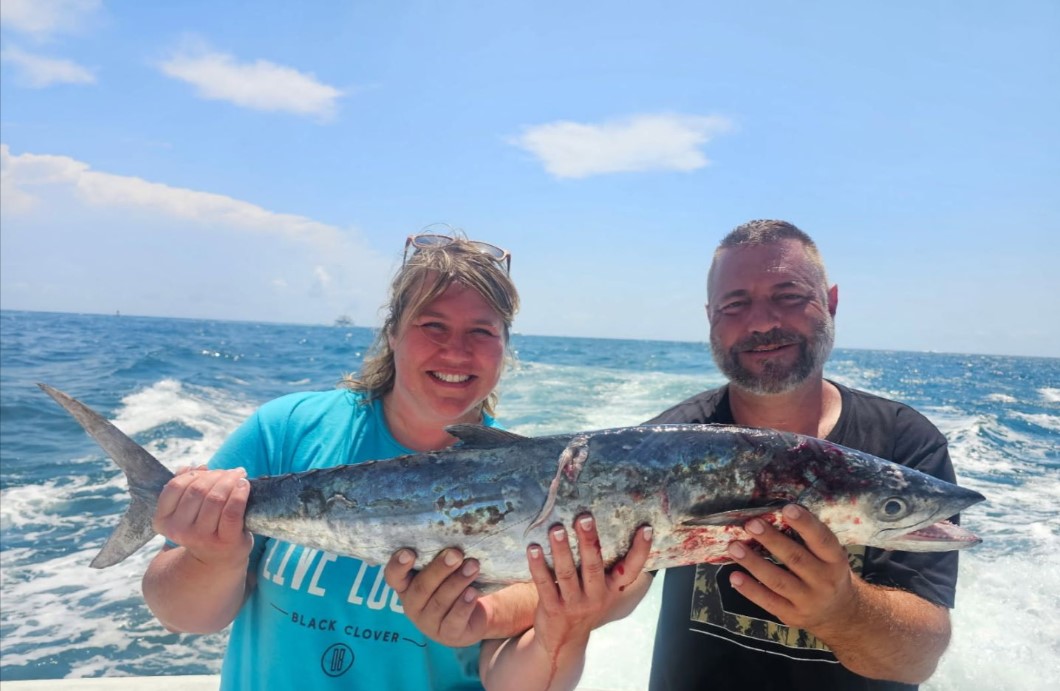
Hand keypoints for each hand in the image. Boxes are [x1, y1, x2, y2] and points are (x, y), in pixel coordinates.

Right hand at [153, 467, 253, 569]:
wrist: (216, 560)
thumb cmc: (201, 526)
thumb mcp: (185, 510)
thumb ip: (185, 486)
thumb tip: (197, 467)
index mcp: (164, 521)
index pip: (175, 487)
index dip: (193, 474)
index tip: (207, 470)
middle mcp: (179, 531)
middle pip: (198, 490)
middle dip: (216, 475)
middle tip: (229, 473)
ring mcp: (202, 538)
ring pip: (215, 498)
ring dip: (229, 480)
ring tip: (237, 476)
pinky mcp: (225, 541)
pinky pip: (232, 511)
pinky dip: (240, 493)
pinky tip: (244, 485)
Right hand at [384, 547, 490, 646]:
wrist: (472, 616)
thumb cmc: (451, 585)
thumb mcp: (442, 572)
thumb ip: (440, 557)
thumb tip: (452, 536)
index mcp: (406, 586)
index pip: (394, 576)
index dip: (398, 565)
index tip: (408, 552)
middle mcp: (413, 605)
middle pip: (422, 587)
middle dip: (439, 569)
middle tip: (456, 554)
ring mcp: (428, 623)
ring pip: (440, 601)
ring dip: (457, 582)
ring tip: (473, 566)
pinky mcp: (448, 634)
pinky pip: (454, 619)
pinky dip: (464, 604)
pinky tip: (473, 592)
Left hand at [528, 515, 652, 656]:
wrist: (562, 641)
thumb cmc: (584, 603)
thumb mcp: (602, 591)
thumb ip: (606, 567)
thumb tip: (608, 525)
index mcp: (612, 589)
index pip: (631, 570)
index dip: (640, 550)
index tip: (646, 528)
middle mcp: (596, 597)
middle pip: (593, 566)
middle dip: (589, 541)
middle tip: (584, 518)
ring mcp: (574, 604)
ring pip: (567, 574)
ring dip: (561, 550)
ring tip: (556, 529)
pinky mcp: (552, 609)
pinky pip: (544, 584)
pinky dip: (538, 566)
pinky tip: (533, 548)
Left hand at [726, 503, 856, 633]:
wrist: (839, 614)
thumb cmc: (827, 573)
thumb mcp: (828, 556)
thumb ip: (808, 539)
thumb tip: (773, 514)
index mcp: (835, 560)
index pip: (822, 540)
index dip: (806, 524)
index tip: (787, 508)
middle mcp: (824, 581)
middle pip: (795, 559)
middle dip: (772, 540)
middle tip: (751, 524)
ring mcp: (807, 600)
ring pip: (778, 580)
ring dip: (753, 563)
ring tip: (734, 548)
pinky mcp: (791, 615)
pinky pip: (768, 601)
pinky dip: (750, 589)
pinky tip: (735, 576)